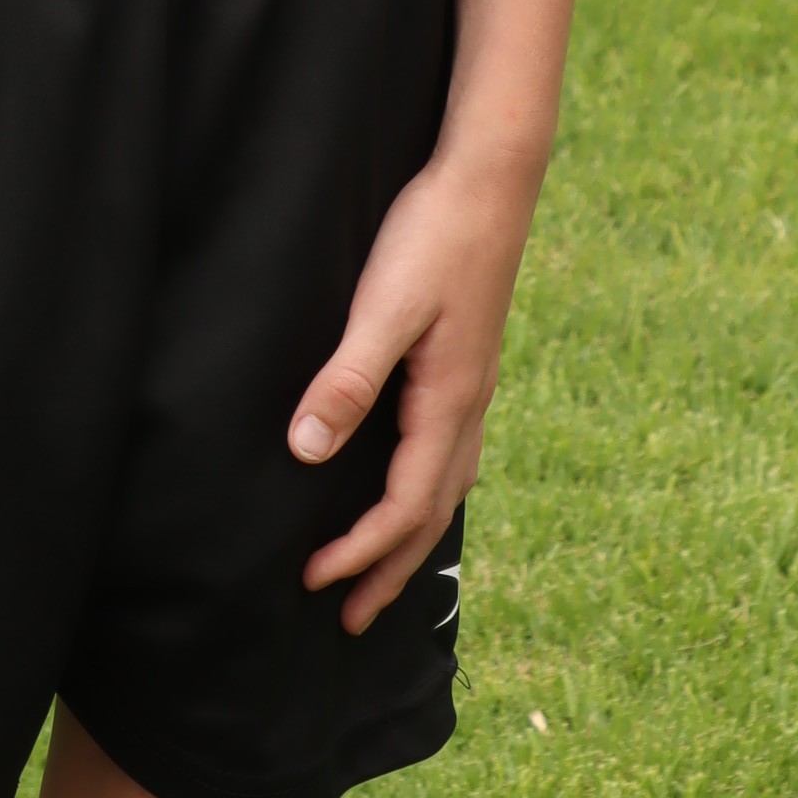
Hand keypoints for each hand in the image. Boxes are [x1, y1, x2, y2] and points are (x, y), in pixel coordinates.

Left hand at [289, 149, 539, 633]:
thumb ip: (347, 380)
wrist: (490, 177)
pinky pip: (450, 451)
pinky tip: (410, 480)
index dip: (360, 551)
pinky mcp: (466, 361)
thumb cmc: (432, 235)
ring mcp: (474, 384)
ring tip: (383, 570)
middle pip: (433, 512)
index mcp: (449, 401)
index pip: (405, 505)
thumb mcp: (383, 307)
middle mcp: (470, 404)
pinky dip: (427, 489)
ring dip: (412, 535)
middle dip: (392, 570)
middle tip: (351, 620)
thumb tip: (307, 453)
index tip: (313, 580)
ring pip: (447, 485)